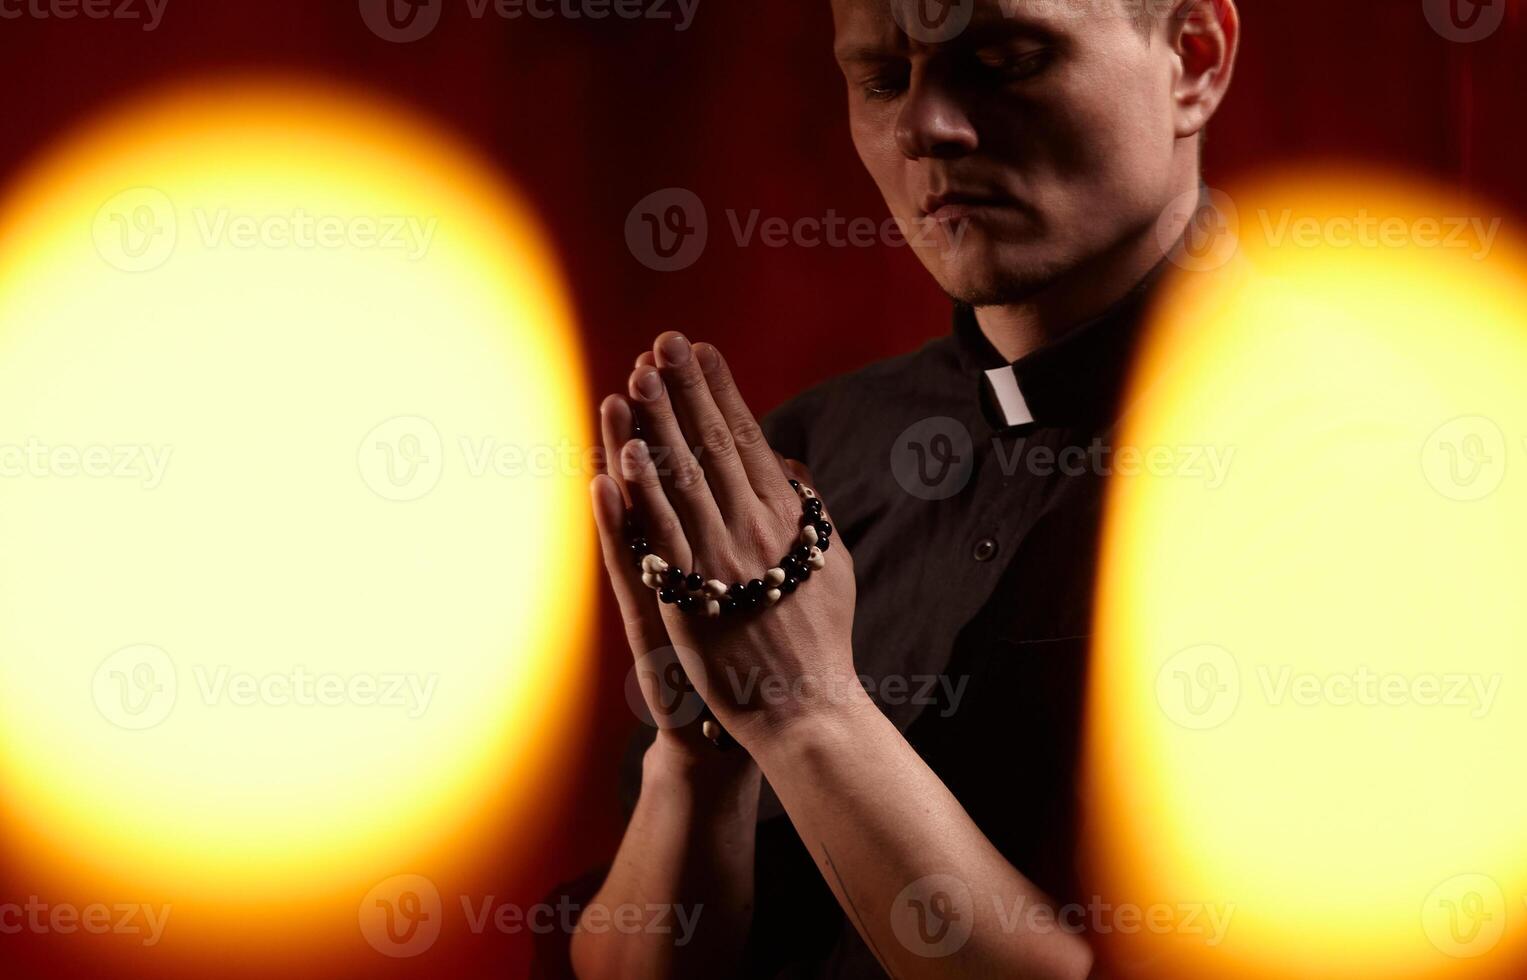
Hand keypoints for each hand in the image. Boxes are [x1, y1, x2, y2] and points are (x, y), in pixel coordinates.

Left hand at [597, 332, 859, 752]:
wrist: (803, 708)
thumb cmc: (817, 639)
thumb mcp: (829, 565)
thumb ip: (808, 512)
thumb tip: (787, 464)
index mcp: (786, 521)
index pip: (748, 441)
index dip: (722, 392)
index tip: (702, 350)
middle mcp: (753, 534)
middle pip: (711, 450)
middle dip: (685, 392)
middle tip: (662, 343)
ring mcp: (719, 566)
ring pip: (682, 484)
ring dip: (658, 428)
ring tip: (636, 381)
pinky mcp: (688, 601)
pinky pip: (659, 540)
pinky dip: (641, 499)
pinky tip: (622, 460)